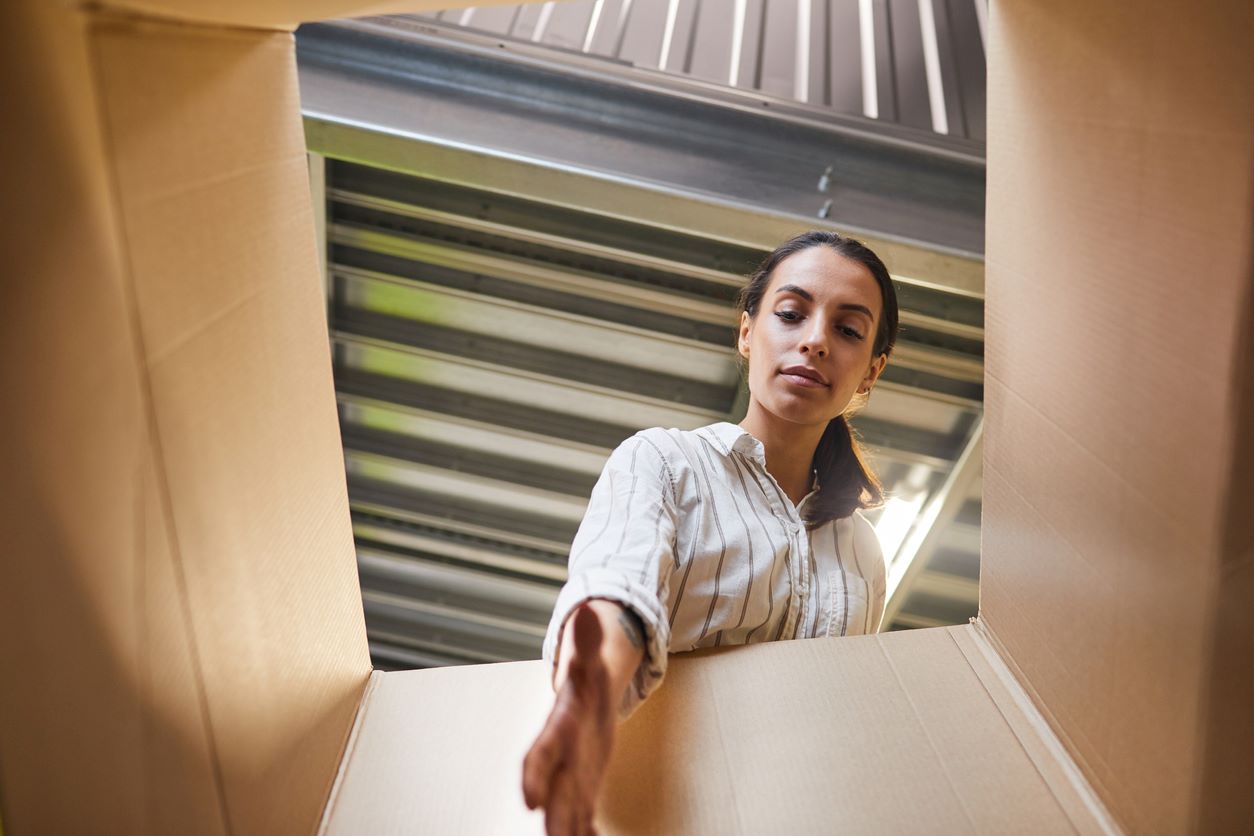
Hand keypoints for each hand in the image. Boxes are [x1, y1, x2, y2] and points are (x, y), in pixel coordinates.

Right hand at [522, 605, 616, 835]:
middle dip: (552, 815)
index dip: (534, 776)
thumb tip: (589, 610)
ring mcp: (573, 772)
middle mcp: (561, 756)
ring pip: (568, 807)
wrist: (586, 693)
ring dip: (569, 829)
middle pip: (553, 789)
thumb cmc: (586, 678)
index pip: (541, 753)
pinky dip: (587, 830)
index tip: (528, 800)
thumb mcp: (590, 660)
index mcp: (559, 727)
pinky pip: (585, 813)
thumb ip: (588, 641)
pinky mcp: (586, 783)